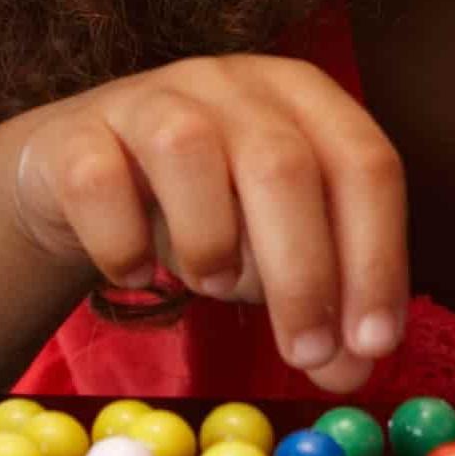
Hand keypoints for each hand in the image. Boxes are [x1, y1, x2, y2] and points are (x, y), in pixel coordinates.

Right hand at [0, 55, 411, 385]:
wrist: (83, 175)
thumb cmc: (204, 209)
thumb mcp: (272, 250)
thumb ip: (319, 304)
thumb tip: (351, 370)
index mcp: (304, 99)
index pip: (365, 165)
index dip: (377, 257)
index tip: (374, 344)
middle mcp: (232, 84)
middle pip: (284, 165)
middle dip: (304, 274)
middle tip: (305, 355)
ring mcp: (150, 99)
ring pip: (188, 151)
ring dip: (210, 241)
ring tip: (209, 286)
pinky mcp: (76, 134)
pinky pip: (97, 183)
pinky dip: (121, 243)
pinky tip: (132, 275)